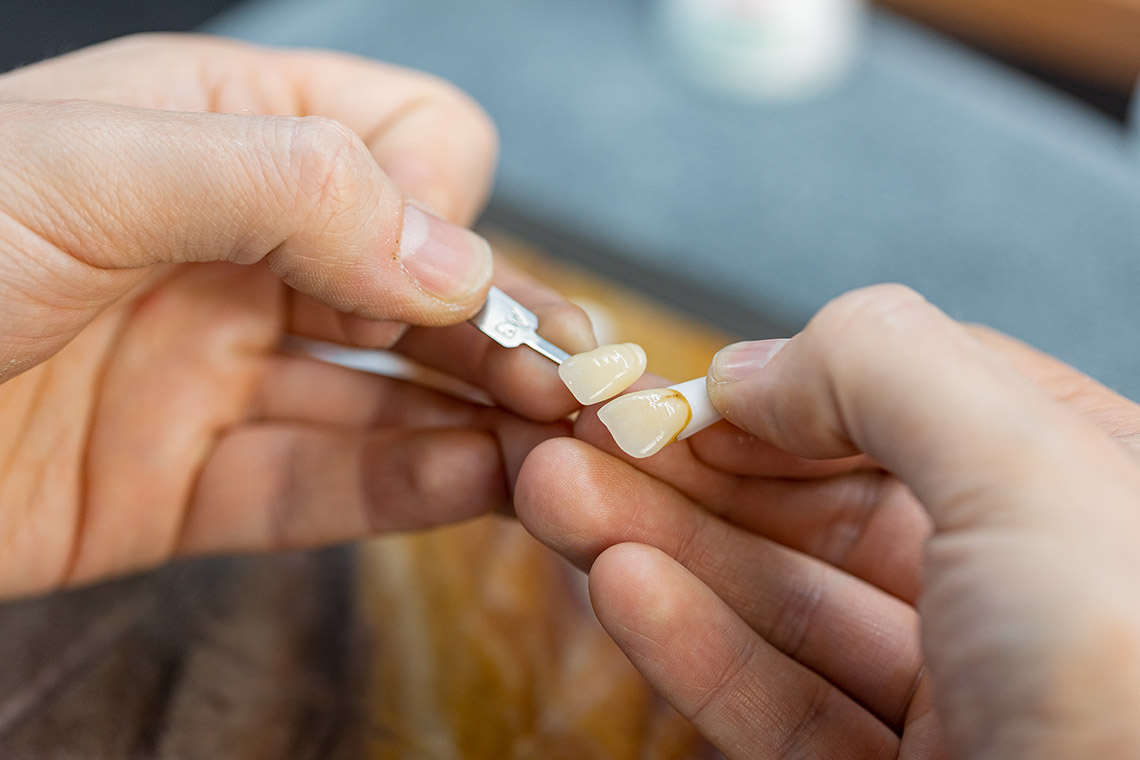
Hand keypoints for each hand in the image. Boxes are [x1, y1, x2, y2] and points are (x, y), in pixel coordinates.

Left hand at [0, 35, 594, 597]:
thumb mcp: (94, 166)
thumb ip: (291, 184)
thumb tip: (454, 256)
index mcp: (226, 138)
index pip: (409, 149)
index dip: (439, 204)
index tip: (436, 265)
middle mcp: (239, 251)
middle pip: (422, 286)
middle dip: (508, 330)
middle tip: (586, 383)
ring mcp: (218, 370)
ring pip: (389, 394)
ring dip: (484, 418)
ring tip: (562, 446)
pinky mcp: (185, 484)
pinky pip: (322, 486)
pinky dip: (409, 490)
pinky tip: (485, 488)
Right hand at [516, 285, 1139, 758]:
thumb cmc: (1138, 688)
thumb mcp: (1028, 468)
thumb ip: (886, 371)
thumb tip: (752, 368)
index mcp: (1082, 489)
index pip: (904, 404)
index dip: (777, 391)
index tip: (674, 392)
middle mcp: (1021, 591)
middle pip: (818, 506)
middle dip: (686, 468)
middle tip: (579, 439)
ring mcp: (959, 696)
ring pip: (783, 603)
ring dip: (664, 546)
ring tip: (558, 496)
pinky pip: (780, 706)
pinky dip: (693, 644)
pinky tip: (618, 585)